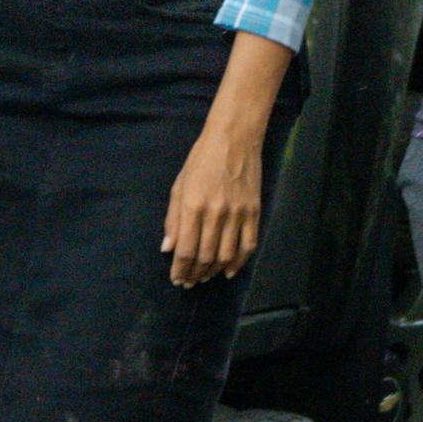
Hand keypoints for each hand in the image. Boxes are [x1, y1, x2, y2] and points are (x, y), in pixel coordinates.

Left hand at [162, 119, 264, 286]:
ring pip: (226, 255)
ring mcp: (238, 214)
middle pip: (205, 256)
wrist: (234, 140)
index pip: (186, 249)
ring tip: (205, 277)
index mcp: (193, 206)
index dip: (180, 269)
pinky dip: (239, 262)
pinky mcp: (254, 212)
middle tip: (190, 281)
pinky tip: (228, 270)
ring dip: (214, 271)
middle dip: (195, 274)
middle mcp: (216, 214)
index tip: (177, 279)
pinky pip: (248, 245)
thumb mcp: (179, 185)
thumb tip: (168, 249)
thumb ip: (173, 219)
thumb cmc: (201, 160)